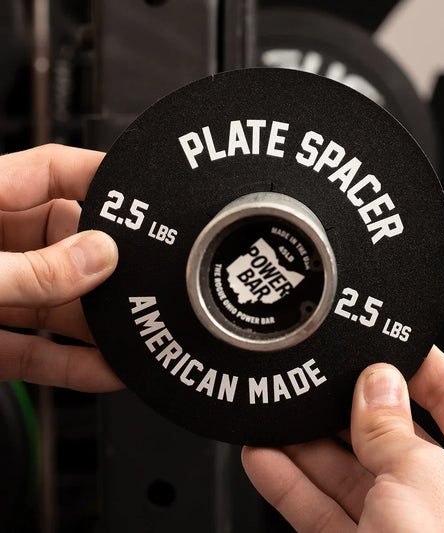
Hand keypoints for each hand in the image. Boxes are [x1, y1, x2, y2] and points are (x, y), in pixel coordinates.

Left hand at [0, 144, 122, 391]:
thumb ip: (30, 270)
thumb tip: (97, 258)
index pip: (53, 171)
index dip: (103, 177)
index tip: (146, 192)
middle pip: (67, 243)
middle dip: (107, 267)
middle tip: (140, 281)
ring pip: (58, 302)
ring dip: (96, 324)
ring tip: (133, 334)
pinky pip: (38, 351)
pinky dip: (72, 364)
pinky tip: (106, 370)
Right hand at [242, 346, 443, 531]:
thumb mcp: (424, 485)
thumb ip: (393, 428)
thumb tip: (377, 380)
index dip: (415, 364)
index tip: (380, 338)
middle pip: (391, 432)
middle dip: (346, 405)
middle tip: (313, 377)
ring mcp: (406, 530)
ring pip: (351, 472)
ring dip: (308, 444)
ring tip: (276, 411)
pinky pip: (325, 511)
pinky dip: (292, 485)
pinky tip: (265, 456)